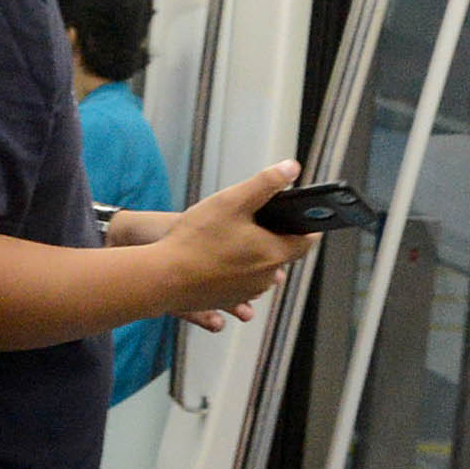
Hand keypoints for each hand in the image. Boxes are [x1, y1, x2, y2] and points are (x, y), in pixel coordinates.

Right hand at [145, 163, 316, 320]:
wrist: (162, 277)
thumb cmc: (196, 238)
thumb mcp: (232, 201)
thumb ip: (265, 183)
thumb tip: (292, 168)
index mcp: (274, 253)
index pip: (306, 241)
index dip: (307, 227)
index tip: (305, 218)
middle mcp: (264, 278)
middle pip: (281, 256)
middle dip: (275, 239)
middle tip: (260, 223)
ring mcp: (244, 293)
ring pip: (259, 271)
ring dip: (254, 257)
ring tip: (234, 239)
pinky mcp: (224, 300)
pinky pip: (239, 284)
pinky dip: (234, 271)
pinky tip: (216, 259)